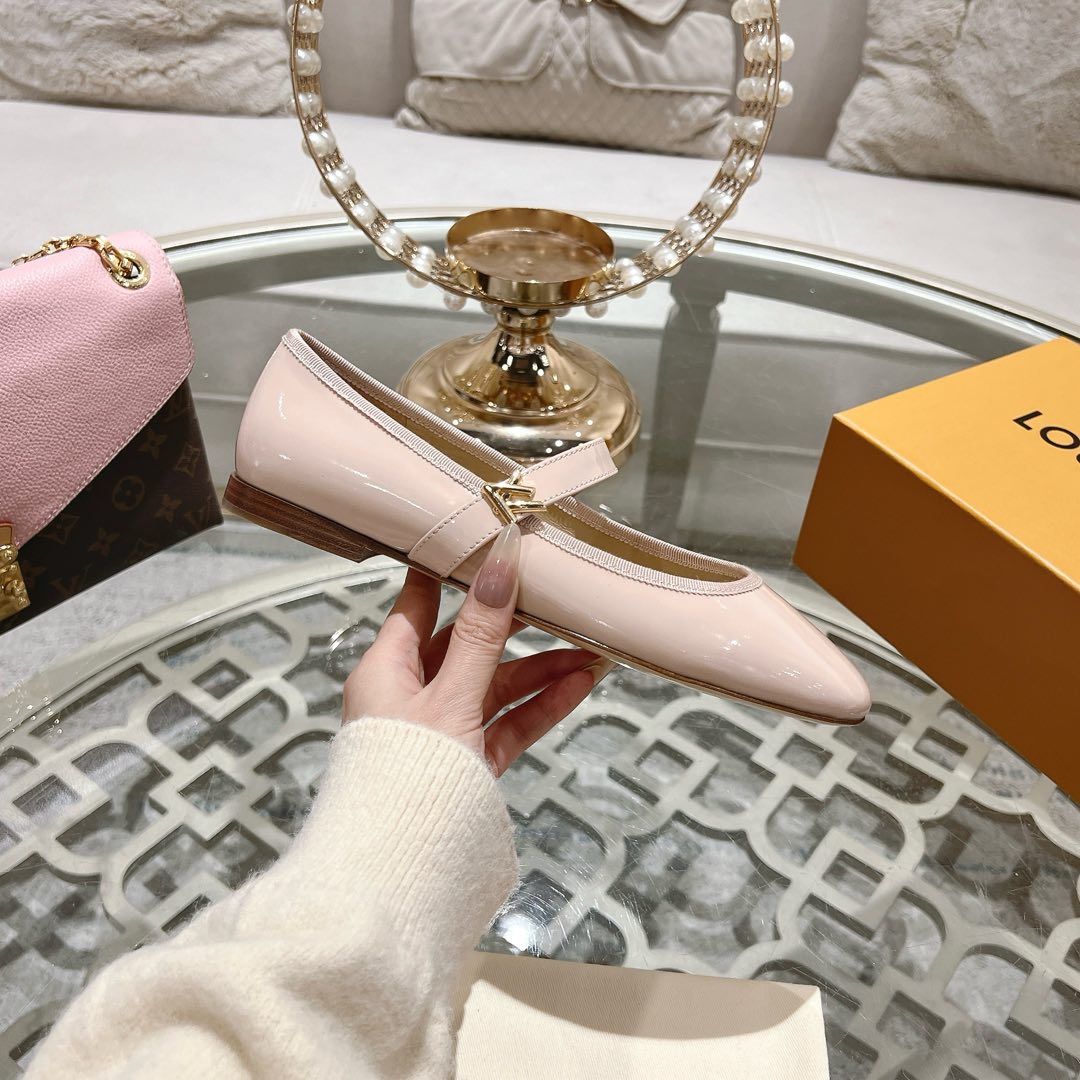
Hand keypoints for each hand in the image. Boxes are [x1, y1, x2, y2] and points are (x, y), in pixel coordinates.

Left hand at [342, 524, 613, 774]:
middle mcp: (410, 694)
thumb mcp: (449, 695)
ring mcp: (442, 730)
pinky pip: (506, 724)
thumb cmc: (408, 770)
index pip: (417, 604)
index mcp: (386, 668)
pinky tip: (579, 686)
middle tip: (556, 593)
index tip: (480, 540)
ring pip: (495, 686)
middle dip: (516, 625)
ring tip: (592, 648)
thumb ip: (479, 634)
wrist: (397, 871)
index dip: (447, 572)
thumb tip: (499, 564)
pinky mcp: (468, 762)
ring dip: (540, 670)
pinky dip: (539, 706)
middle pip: (467, 644)